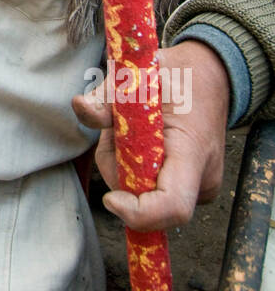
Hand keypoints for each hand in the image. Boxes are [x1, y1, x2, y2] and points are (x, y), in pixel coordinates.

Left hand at [71, 40, 229, 230]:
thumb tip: (80, 106)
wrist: (210, 78)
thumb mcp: (139, 80)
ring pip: (146, 197)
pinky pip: (155, 192)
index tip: (110, 199)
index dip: (136, 212)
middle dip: (120, 171)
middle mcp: (204, 178)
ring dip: (125, 169)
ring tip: (133, 133)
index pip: (171, 206)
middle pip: (147, 202)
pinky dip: (138, 172)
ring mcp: (202, 187)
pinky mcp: (195, 190)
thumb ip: (106, 98)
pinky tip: (145, 145)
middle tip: (118, 133)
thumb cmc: (178, 78)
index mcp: (193, 152)